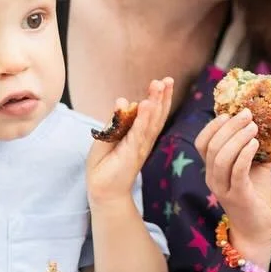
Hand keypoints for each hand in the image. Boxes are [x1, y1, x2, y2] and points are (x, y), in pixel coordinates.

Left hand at [86, 77, 173, 204]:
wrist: (102, 191)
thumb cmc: (104, 164)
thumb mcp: (107, 137)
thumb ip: (116, 120)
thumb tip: (123, 100)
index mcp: (139, 135)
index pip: (152, 114)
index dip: (159, 98)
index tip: (164, 81)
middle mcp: (143, 140)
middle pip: (156, 116)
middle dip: (162, 97)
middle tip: (168, 80)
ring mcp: (139, 147)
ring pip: (150, 122)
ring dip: (155, 103)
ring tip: (159, 86)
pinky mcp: (131, 154)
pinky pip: (137, 133)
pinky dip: (142, 119)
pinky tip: (146, 105)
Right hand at [195, 110, 270, 256]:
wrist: (258, 228)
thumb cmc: (256, 195)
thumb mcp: (254, 167)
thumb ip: (253, 148)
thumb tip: (265, 123)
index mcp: (213, 170)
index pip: (202, 143)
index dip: (212, 126)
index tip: (229, 113)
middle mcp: (213, 178)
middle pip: (213, 146)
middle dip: (230, 126)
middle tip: (248, 114)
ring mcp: (223, 188)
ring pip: (222, 157)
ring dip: (238, 138)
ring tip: (254, 127)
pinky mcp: (238, 196)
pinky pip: (236, 172)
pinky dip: (245, 154)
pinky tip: (255, 144)